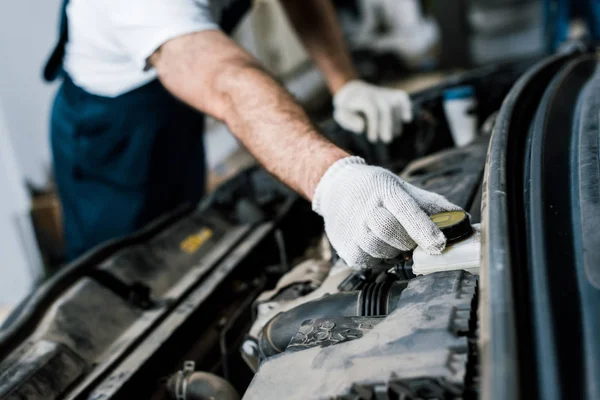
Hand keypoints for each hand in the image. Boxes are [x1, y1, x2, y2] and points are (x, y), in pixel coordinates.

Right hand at [312, 156, 460, 268]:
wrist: (336, 187)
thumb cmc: (376, 189)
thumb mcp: (402, 188)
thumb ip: (431, 205)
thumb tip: (462, 218)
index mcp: (387, 190)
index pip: (406, 210)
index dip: (423, 229)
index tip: (438, 245)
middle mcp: (367, 208)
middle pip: (390, 231)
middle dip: (406, 240)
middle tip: (410, 239)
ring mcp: (353, 228)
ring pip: (379, 250)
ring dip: (392, 251)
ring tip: (391, 240)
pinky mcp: (344, 246)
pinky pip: (368, 261)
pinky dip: (377, 258)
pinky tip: (376, 245)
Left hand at [333, 80, 412, 143]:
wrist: (353, 92)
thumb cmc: (347, 108)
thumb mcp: (341, 114)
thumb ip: (348, 120)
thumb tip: (362, 127)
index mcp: (360, 98)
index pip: (372, 110)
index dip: (374, 125)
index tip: (372, 138)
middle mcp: (373, 93)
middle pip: (385, 108)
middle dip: (387, 125)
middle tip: (386, 140)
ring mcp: (384, 92)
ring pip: (395, 105)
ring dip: (396, 122)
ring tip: (392, 135)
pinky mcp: (391, 94)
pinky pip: (402, 97)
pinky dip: (407, 107)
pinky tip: (406, 119)